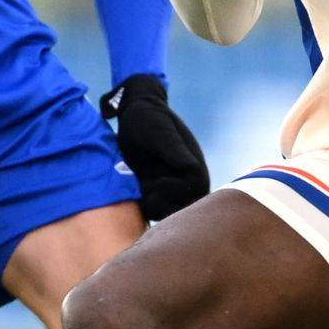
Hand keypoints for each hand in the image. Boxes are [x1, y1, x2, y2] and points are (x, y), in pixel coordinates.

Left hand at [100, 73, 208, 222]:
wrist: (133, 116)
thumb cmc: (148, 119)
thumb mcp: (159, 131)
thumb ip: (173, 149)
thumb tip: (191, 168)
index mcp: (195, 167)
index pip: (194, 191)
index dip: (175, 191)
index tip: (155, 182)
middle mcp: (188, 181)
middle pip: (181, 208)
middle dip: (161, 201)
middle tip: (143, 185)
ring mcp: (173, 189)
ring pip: (166, 212)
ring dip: (150, 203)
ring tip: (138, 184)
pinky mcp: (158, 193)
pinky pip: (153, 209)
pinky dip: (143, 203)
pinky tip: (135, 186)